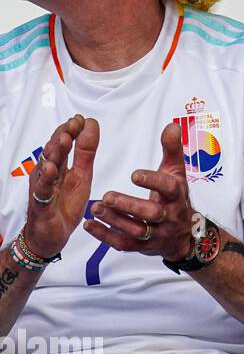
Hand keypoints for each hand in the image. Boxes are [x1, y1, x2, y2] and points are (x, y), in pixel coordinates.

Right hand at [23, 114, 98, 258]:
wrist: (51, 234)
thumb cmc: (64, 204)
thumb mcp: (82, 176)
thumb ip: (86, 152)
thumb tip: (91, 125)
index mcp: (60, 165)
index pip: (63, 142)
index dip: (71, 130)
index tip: (82, 119)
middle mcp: (48, 173)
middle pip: (53, 151)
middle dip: (63, 135)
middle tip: (73, 123)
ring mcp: (43, 188)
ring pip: (46, 167)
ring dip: (54, 153)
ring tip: (63, 140)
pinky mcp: (41, 204)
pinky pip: (43, 191)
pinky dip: (46, 180)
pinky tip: (52, 169)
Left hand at [85, 122, 197, 261]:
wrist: (184, 236)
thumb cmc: (175, 198)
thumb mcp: (176, 173)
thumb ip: (172, 150)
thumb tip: (172, 126)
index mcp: (177, 196)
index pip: (168, 188)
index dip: (152, 182)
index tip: (133, 174)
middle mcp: (169, 216)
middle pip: (151, 214)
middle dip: (128, 206)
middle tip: (107, 196)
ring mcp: (156, 234)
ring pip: (136, 230)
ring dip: (114, 220)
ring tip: (95, 208)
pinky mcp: (143, 247)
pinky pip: (124, 244)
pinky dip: (105, 236)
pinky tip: (89, 225)